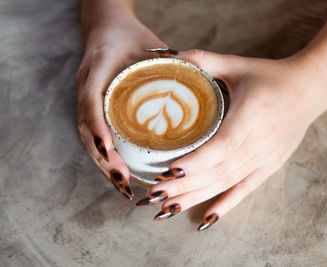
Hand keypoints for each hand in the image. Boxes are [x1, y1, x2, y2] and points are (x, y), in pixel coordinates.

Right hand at [76, 14, 166, 198]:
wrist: (109, 29)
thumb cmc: (131, 37)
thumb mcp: (149, 45)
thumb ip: (168, 64)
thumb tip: (198, 89)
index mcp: (98, 68)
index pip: (91, 98)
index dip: (97, 125)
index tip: (109, 149)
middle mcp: (87, 87)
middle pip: (86, 128)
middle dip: (103, 157)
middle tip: (122, 178)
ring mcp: (87, 100)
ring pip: (88, 137)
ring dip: (103, 164)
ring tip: (123, 185)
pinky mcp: (93, 109)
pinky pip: (95, 136)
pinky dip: (106, 157)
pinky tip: (121, 174)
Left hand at [137, 49, 326, 229]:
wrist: (308, 90)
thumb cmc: (269, 76)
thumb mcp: (238, 64)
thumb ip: (203, 60)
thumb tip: (167, 57)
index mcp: (253, 113)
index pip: (224, 144)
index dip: (198, 161)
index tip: (169, 171)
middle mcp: (262, 140)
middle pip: (220, 170)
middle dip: (185, 186)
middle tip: (154, 195)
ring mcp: (268, 157)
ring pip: (228, 183)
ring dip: (197, 197)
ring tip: (168, 208)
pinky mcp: (270, 166)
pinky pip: (246, 190)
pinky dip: (226, 205)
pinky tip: (207, 219)